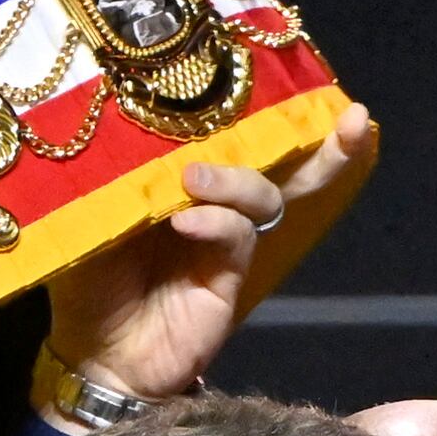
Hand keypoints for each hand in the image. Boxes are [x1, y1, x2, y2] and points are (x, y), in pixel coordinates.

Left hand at [47, 104, 378, 403]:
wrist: (93, 355)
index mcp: (185, 185)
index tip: (300, 80)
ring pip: (263, 198)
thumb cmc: (86, 282)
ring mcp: (225, 244)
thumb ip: (113, 176)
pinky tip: (187, 221)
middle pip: (281, 167)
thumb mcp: (87, 215)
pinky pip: (239, 239)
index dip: (271, 113)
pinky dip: (218, 223)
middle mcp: (215, 208)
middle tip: (349, 115)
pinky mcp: (228, 280)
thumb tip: (120, 119)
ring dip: (235, 181)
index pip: (236, 141)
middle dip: (321, 142)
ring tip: (194, 179)